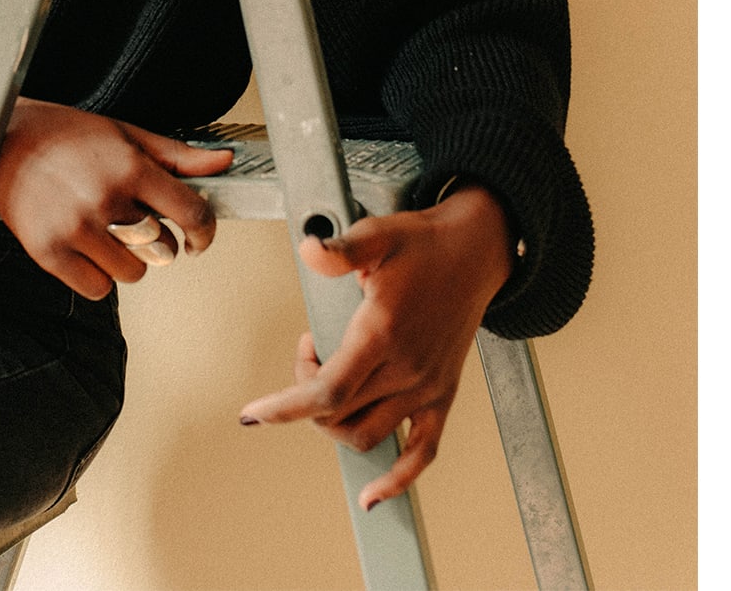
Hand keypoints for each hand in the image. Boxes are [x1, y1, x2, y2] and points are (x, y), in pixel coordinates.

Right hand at [0, 83, 232, 299]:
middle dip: (159, 241)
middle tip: (138, 223)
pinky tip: (87, 249)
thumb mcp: (127, 135)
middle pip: (163, 249)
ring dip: (128, 260)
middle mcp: (105, 200)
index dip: (205, 231)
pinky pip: (97, 289)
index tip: (201, 239)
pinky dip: (98, 275)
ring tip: (107, 233)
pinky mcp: (48, 253)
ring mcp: (75, 230)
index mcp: (130, 168)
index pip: (191, 213)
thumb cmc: (67, 136)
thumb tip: (225, 163)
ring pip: (132, 273)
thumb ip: (178, 156)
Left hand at [237, 184, 514, 509]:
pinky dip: (397, 479)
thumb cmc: (427, 243)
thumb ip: (341, 249)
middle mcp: (406, 368)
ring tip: (334, 383)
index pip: (326, 391)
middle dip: (304, 396)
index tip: (252, 415)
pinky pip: (422, 452)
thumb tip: (309, 248)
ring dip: (334, 422)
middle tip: (310, 353)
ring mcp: (426, 387)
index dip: (283, 408)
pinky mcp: (442, 395)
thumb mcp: (379, 235)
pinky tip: (373, 495)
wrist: (478, 249)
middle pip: (337, 415)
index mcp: (384, 333)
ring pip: (365, 436)